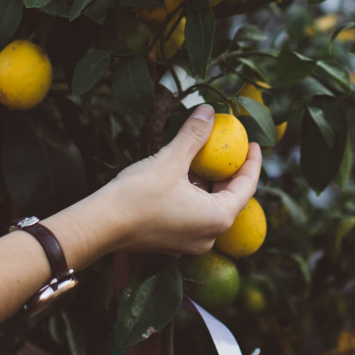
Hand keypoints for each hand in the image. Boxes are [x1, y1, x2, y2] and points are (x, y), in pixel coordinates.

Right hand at [80, 105, 261, 260]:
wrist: (100, 225)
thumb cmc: (137, 194)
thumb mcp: (171, 159)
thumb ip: (194, 135)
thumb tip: (209, 111)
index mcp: (218, 218)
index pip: (247, 186)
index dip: (252, 162)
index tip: (253, 143)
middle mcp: (209, 236)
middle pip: (230, 198)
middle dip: (230, 172)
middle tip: (229, 148)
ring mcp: (190, 243)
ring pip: (211, 207)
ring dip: (210, 183)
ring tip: (204, 158)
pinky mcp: (173, 243)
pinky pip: (194, 216)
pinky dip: (195, 196)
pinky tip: (184, 177)